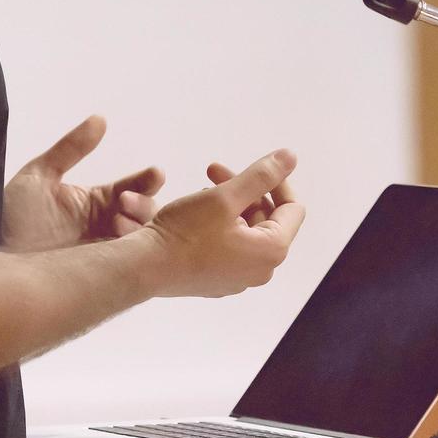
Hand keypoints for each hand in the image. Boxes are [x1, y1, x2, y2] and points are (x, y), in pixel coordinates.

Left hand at [2, 115, 164, 251]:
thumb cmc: (7, 214)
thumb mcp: (39, 175)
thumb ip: (71, 148)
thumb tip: (100, 118)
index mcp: (91, 203)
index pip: (130, 188)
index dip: (146, 181)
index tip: (155, 174)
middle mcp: (101, 227)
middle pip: (142, 214)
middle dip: (145, 204)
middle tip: (127, 200)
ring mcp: (100, 252)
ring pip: (140, 240)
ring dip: (139, 227)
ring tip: (120, 222)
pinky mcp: (96, 275)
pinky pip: (125, 265)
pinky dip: (132, 253)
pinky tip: (123, 244)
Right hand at [141, 150, 304, 298]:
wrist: (144, 268)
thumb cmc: (184, 234)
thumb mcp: (225, 196)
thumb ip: (261, 175)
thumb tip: (290, 157)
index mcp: (271, 250)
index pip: (292, 208)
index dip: (276, 181)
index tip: (253, 165)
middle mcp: (261, 270)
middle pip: (267, 218)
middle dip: (245, 190)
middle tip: (213, 171)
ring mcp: (238, 279)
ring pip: (245, 231)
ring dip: (230, 205)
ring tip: (202, 190)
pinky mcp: (217, 280)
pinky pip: (229, 247)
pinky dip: (219, 225)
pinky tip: (195, 214)